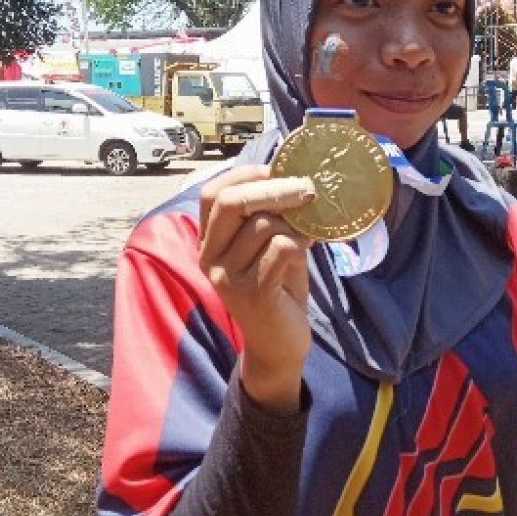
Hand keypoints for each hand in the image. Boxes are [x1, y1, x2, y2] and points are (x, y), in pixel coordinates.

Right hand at [198, 166, 315, 414]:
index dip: (243, 174)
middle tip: (307, 189)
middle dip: (273, 189)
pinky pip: (280, 248)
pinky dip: (300, 243)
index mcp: (208, 242)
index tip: (275, 170)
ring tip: (307, 235)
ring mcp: (227, 276)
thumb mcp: (268, 247)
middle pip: (231, 202)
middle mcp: (209, 258)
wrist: (279, 345)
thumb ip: (271, 217)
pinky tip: (306, 251)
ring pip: (264, 225)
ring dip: (295, 224)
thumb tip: (296, 177)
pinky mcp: (252, 292)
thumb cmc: (278, 289)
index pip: (211, 193)